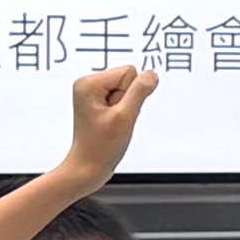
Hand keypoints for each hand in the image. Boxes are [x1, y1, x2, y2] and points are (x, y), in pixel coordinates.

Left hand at [60, 66, 159, 191]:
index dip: (131, 96)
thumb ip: (140, 92)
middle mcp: (87, 84)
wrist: (88, 167)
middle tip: (115, 121)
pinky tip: (112, 124)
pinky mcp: (97, 101)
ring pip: (127, 90)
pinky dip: (123, 112)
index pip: (129, 72)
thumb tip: (152, 74)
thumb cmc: (101, 146)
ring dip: (126, 109)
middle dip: (128, 101)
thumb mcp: (125, 117)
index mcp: (88, 83)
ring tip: (112, 124)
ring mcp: (92, 93)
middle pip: (127, 79)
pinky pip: (122, 98)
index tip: (117, 114)